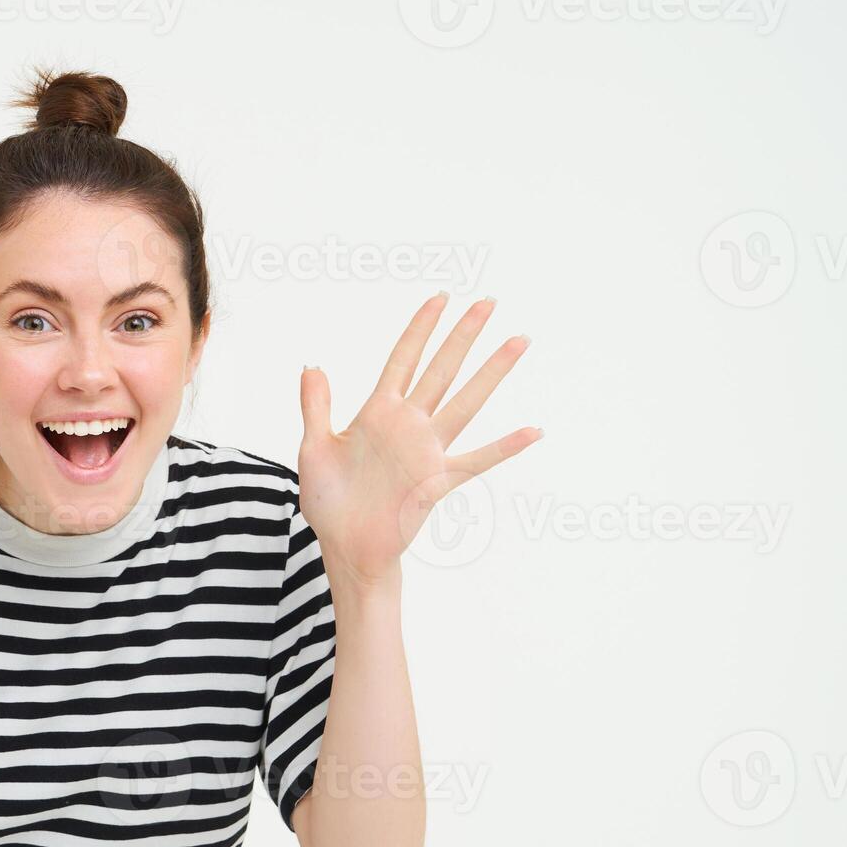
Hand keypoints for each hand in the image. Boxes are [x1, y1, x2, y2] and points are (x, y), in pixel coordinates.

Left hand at [297, 293, 540, 586]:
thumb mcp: (313, 448)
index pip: (403, 359)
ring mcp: (427, 451)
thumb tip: (313, 364)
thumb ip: (315, 406)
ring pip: (465, 402)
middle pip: (441, 369)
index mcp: (377, 413)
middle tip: (489, 301)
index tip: (441, 297)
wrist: (344, 548)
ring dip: (491, 372)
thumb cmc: (329, 502)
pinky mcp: (436, 481)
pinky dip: (505, 446)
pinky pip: (477, 460)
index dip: (420, 328)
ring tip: (517, 341)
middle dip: (463, 335)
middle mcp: (408, 425)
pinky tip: (533, 431)